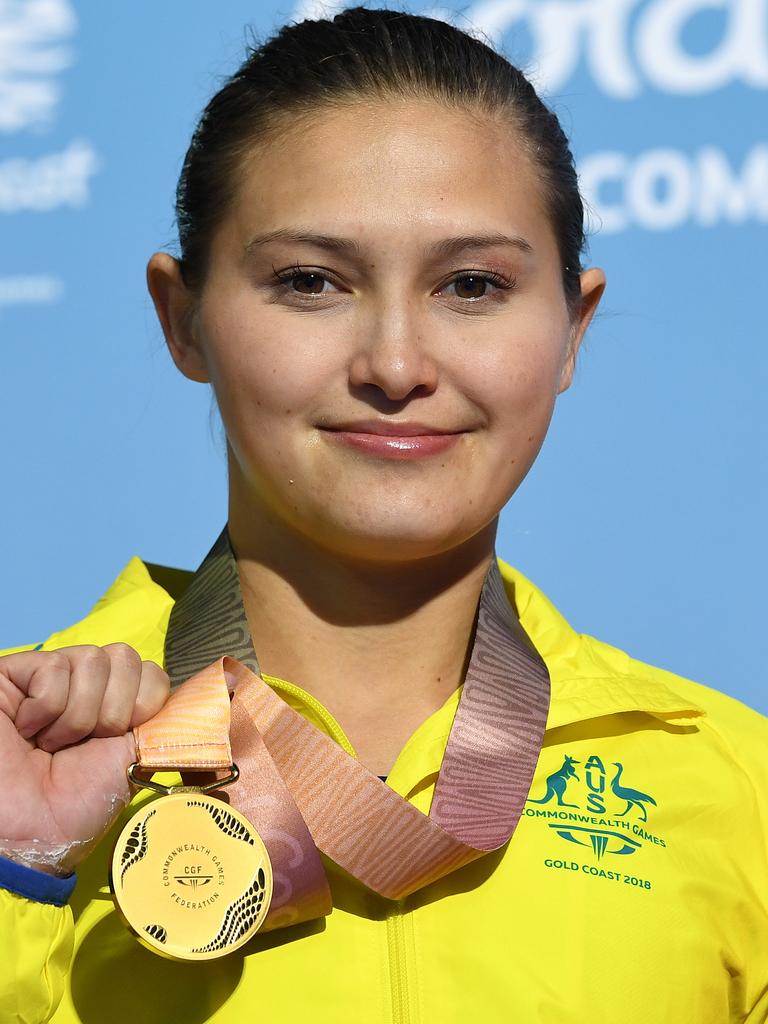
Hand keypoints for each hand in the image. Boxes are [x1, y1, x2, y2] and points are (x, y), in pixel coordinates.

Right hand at [0, 644, 169, 873]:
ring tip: (51, 745)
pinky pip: (55, 666)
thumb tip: (230, 687)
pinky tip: (28, 730)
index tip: (121, 741)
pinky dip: (46, 708)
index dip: (144, 705)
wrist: (25, 835)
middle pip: (126, 657)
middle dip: (113, 710)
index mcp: (116, 706)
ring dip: (77, 716)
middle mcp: (84, 686)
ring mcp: (48, 677)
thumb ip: (168, 725)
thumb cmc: (74, 807)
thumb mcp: (134, 762)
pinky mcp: (14, 674)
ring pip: (92, 659)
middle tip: (85, 745)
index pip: (151, 671)